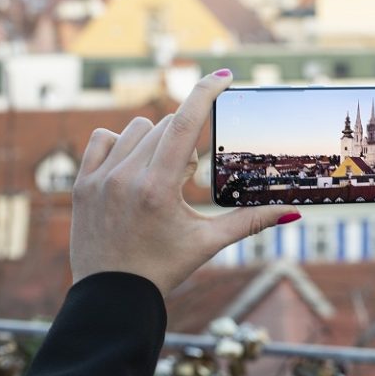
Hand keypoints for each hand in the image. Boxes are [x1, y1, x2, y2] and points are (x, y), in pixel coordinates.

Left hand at [69, 70, 300, 295]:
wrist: (111, 298)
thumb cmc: (163, 269)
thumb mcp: (208, 243)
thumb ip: (251, 222)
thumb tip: (293, 212)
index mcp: (158, 188)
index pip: (184, 123)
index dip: (205, 93)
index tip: (224, 76)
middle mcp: (125, 176)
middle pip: (165, 127)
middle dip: (185, 142)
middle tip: (186, 179)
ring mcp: (99, 178)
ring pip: (136, 130)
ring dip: (156, 141)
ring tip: (159, 177)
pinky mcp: (81, 183)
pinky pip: (103, 139)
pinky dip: (121, 145)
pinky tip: (131, 169)